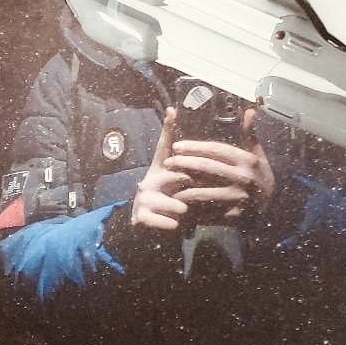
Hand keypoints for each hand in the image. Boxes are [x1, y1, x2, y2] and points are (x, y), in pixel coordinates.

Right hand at [130, 108, 193, 230]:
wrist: (150, 234)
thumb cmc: (171, 205)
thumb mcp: (181, 187)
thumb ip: (193, 169)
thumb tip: (205, 147)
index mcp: (161, 170)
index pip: (165, 146)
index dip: (168, 128)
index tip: (173, 110)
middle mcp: (150, 179)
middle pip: (177, 175)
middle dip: (190, 186)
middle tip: (198, 192)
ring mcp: (143, 197)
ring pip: (174, 201)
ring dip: (182, 209)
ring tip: (184, 212)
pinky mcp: (140, 216)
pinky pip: (164, 219)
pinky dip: (172, 224)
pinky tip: (175, 226)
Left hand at [170, 107, 275, 223]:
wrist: (272, 208)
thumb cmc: (260, 176)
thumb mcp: (258, 155)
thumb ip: (250, 134)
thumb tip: (250, 110)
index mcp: (247, 160)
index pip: (216, 150)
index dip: (194, 147)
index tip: (177, 146)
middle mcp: (243, 177)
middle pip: (207, 167)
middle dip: (184, 163)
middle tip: (168, 161)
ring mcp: (238, 197)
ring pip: (205, 190)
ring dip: (184, 186)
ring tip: (169, 180)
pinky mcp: (234, 215)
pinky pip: (209, 210)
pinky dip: (194, 205)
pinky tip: (181, 200)